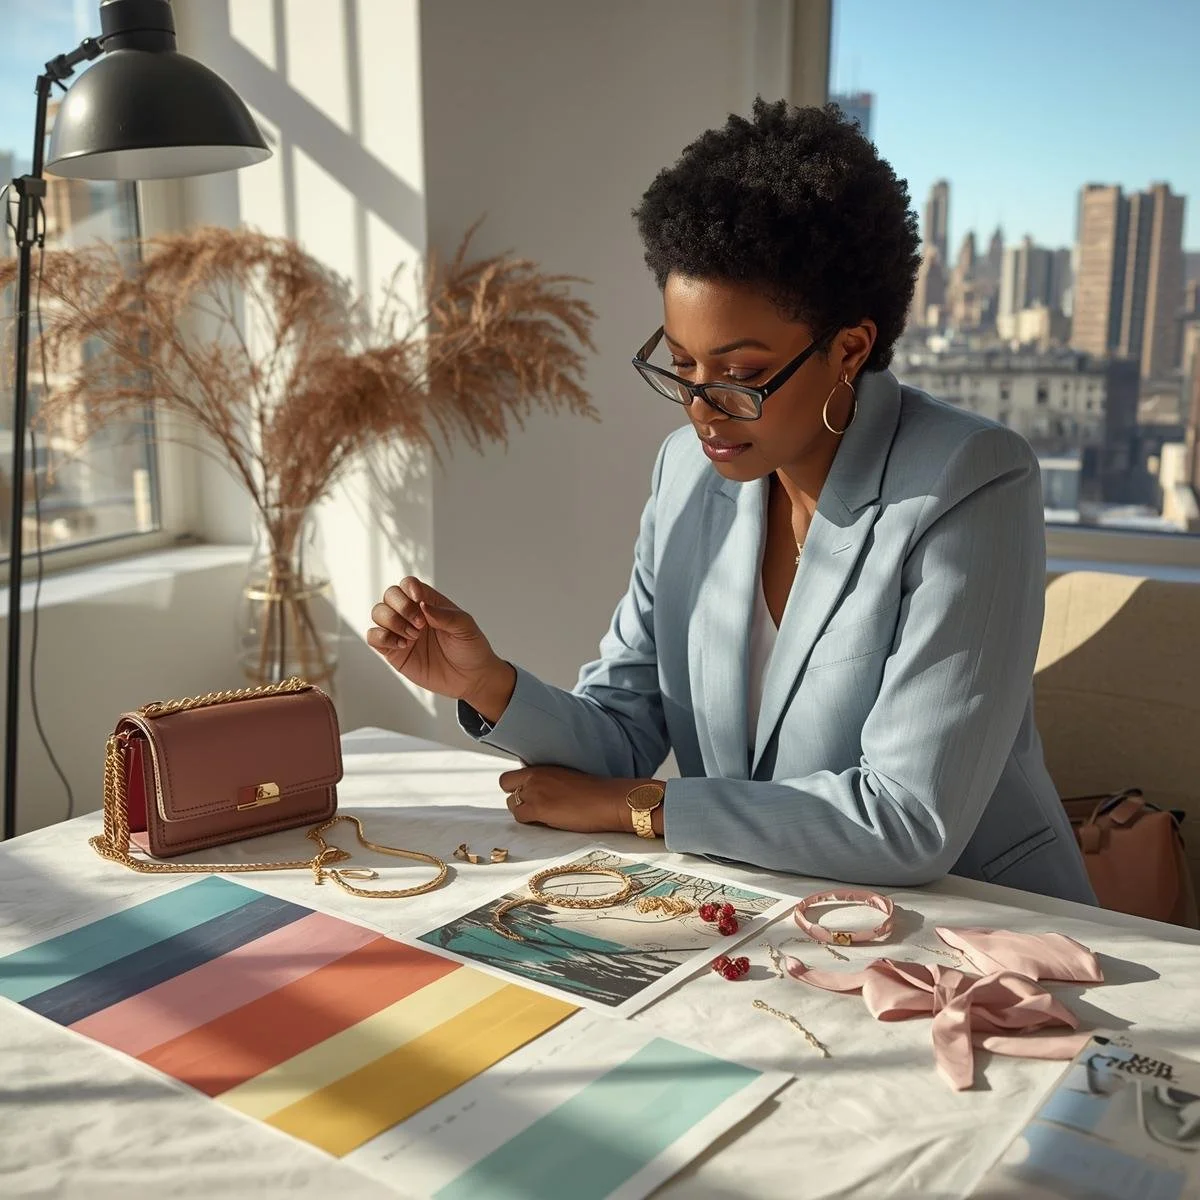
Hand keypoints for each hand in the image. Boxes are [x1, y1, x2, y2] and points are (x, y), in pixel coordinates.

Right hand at [367, 576, 501, 701]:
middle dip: (401, 607)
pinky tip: (403, 646)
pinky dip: (382, 637)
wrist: (470, 678)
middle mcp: (412, 615)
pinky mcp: (393, 652)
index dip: (409, 588)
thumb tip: (421, 605)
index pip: (408, 584)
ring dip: (392, 622)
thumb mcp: (465, 627)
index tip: (419, 601)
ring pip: (378, 613)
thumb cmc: (470, 649)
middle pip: (390, 595)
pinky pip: (374, 637)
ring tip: (413, 637)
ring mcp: (401, 632)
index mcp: (429, 603)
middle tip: (420, 625)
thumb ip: (444, 615)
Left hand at [498, 765, 657, 835]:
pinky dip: (529, 822)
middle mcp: (534, 776)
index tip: (529, 795)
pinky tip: (546, 822)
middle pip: (506, 785)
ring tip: (543, 816)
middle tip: (531, 807)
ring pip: (511, 804)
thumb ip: (549, 780)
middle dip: (514, 797)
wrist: (607, 799)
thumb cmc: (594, 790)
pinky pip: (520, 817)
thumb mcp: (566, 777)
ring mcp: (534, 791)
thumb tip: (541, 792)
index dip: (517, 786)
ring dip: (522, 811)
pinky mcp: (538, 808)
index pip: (513, 774)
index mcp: (542, 767)